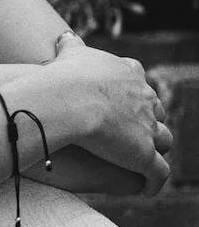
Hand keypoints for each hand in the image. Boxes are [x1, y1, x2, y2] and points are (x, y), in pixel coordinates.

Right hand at [38, 39, 172, 196]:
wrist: (68, 99)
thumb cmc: (64, 76)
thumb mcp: (70, 53)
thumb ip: (71, 47)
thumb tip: (65, 38)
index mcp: (130, 74)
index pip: (141, 83)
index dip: (133, 95)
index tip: (121, 102)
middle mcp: (145, 99)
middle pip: (156, 111)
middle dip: (147, 121)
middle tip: (130, 133)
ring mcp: (148, 127)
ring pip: (162, 140)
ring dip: (154, 149)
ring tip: (140, 160)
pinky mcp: (144, 155)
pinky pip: (157, 173)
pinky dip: (153, 182)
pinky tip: (145, 188)